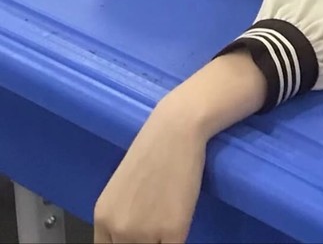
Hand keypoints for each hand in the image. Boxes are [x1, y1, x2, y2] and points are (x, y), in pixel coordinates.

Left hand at [94, 97, 206, 243]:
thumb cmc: (157, 146)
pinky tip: (181, 227)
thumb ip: (124, 214)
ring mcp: (146, 232)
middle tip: (155, 233)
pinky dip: (178, 240)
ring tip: (170, 226)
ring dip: (161, 242)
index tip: (139, 240)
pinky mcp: (174, 230)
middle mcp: (119, 228)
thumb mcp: (126, 185)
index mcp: (103, 216)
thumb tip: (131, 235)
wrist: (178, 128)